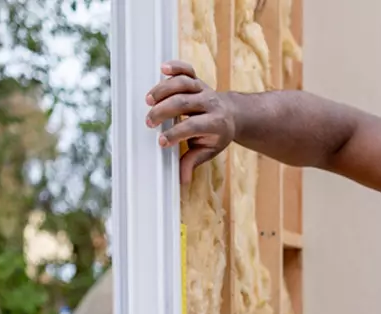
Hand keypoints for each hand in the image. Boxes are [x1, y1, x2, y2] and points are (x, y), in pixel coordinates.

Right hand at [145, 61, 237, 184]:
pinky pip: (187, 69)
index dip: (176, 134)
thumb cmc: (216, 135)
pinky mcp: (197, 79)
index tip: (161, 142)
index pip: (194, 126)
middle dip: (164, 111)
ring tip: (148, 101)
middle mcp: (210, 103)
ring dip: (163, 90)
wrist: (232, 114)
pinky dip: (175, 66)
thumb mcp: (209, 150)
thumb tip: (182, 180)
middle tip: (149, 122)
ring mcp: (204, 89)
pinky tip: (162, 69)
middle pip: (184, 102)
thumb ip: (193, 161)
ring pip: (183, 83)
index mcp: (216, 123)